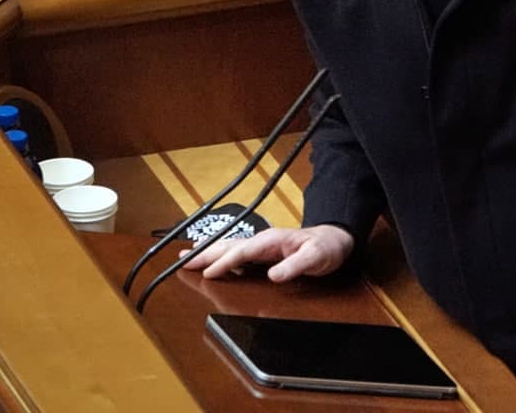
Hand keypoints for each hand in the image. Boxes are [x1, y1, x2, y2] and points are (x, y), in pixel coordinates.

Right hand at [179, 224, 355, 282]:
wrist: (335, 240)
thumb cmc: (326, 248)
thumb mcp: (315, 258)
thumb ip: (295, 266)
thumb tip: (273, 275)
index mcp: (271, 241)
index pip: (241, 251)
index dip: (223, 262)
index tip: (206, 272)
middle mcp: (263, 241)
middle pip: (228, 247)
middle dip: (204, 253)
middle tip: (180, 261)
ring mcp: (262, 246)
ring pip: (229, 248)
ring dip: (207, 252)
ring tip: (186, 257)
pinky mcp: (263, 252)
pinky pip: (236, 253)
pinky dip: (220, 255)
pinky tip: (211, 262)